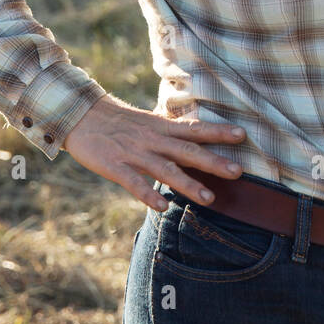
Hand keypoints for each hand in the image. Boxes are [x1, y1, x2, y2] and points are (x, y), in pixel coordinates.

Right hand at [62, 93, 245, 210]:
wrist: (81, 115)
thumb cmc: (118, 122)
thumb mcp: (148, 122)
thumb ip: (170, 131)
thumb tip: (196, 136)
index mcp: (160, 128)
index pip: (194, 129)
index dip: (218, 131)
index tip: (243, 134)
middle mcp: (152, 139)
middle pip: (187, 150)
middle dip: (213, 161)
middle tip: (238, 172)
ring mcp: (134, 153)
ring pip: (165, 169)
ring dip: (188, 183)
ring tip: (209, 198)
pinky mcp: (114, 165)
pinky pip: (134, 183)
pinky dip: (148, 194)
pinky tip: (162, 207)